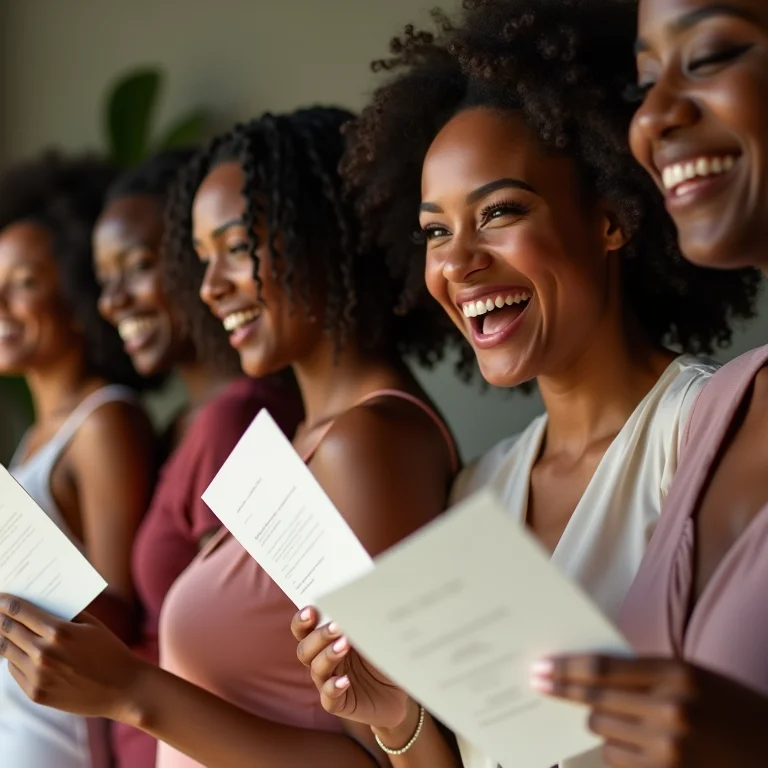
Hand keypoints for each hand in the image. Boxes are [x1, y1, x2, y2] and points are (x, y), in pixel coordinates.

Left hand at [0, 594, 144, 721]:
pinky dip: (15, 659)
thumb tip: (40, 605)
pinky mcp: (36, 693)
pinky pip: (15, 671)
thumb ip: (65, 614)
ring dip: (4, 639)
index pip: (21, 612)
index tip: (0, 597)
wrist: (122, 688)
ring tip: (3, 631)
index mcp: (59, 632)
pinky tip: (19, 653)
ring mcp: (37, 676)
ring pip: (7, 652)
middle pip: (8, 631)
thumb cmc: (110, 651)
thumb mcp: (91, 624)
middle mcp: (43, 653)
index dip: (6, 603)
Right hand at [292, 605, 408, 729]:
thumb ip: (361, 622)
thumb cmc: (380, 656)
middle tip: (336, 627)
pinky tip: (345, 680)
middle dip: (318, 636)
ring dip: (328, 656)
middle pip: (305, 649)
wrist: (396, 693)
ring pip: (316, 670)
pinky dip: (333, 688)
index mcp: (325, 640)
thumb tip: (360, 603)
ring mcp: (328, 682)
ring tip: (344, 645)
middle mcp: (322, 660)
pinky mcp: (338, 703)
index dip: (302, 620)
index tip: (311, 609)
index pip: (304, 629)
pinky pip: (328, 698)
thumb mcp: (373, 636)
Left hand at [532, 654, 767, 766]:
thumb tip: (586, 671)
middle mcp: (671, 710)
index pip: (602, 668)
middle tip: (542, 684)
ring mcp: (669, 749)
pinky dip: (617, 752)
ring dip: (601, 726)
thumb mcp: (690, 677)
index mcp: (676, 674)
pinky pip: (617, 761)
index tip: (539, 668)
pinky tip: (637, 747)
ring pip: (602, 733)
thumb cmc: (727, 710)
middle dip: (569, 694)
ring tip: (624, 722)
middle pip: (594, 703)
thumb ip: (643, 673)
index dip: (565, 668)